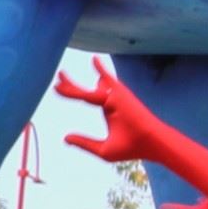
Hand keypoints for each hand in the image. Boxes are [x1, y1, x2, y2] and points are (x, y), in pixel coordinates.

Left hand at [52, 59, 167, 166]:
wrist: (149, 144)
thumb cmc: (132, 148)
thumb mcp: (103, 149)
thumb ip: (84, 143)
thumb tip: (65, 138)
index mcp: (108, 110)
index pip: (86, 96)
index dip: (72, 91)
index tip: (57, 88)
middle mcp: (111, 100)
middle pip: (86, 89)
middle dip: (70, 84)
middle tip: (58, 77)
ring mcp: (115, 96)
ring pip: (89, 90)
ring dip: (72, 85)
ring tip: (59, 76)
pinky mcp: (120, 94)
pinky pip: (107, 79)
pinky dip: (100, 69)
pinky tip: (93, 59)